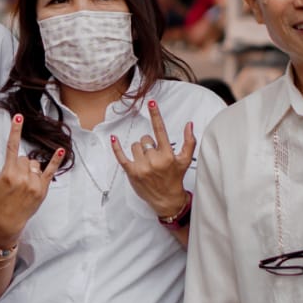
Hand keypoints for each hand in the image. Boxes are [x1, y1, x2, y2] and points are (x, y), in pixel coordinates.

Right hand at [0, 115, 63, 243]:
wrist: (7, 222)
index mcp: (7, 173)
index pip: (11, 146)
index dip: (15, 130)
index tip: (19, 116)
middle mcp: (22, 177)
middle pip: (24, 158)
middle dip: (19, 164)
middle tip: (13, 179)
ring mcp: (34, 184)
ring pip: (35, 164)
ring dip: (30, 169)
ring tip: (22, 183)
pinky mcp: (43, 189)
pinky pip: (51, 171)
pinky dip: (56, 160)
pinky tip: (61, 150)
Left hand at [112, 100, 195, 217]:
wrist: (167, 200)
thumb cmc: (175, 178)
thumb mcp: (185, 160)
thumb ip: (189, 141)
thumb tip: (189, 124)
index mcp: (167, 155)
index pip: (160, 130)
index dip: (156, 115)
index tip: (151, 102)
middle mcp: (154, 160)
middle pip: (145, 139)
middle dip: (149, 144)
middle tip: (154, 156)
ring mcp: (142, 167)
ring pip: (135, 145)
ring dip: (139, 150)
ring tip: (146, 162)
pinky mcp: (131, 173)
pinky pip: (121, 156)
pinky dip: (117, 147)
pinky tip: (113, 138)